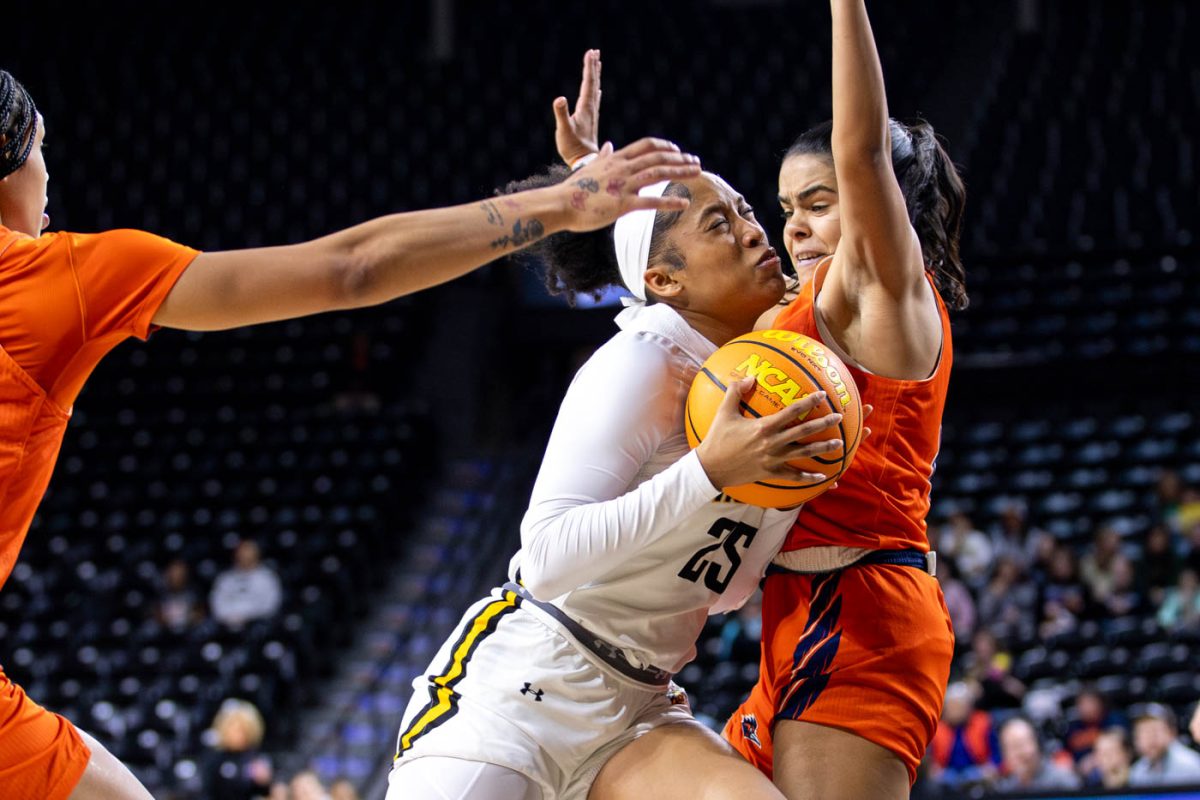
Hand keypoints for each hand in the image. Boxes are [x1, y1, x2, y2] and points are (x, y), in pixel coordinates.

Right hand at [554, 49, 601, 165]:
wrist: (584, 162)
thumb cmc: (572, 147)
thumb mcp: (564, 130)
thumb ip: (561, 114)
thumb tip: (559, 98)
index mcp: (586, 108)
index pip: (588, 83)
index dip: (589, 67)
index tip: (591, 52)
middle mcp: (591, 109)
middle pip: (594, 83)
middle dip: (593, 67)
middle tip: (595, 52)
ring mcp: (592, 115)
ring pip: (595, 90)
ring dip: (595, 76)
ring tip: (597, 64)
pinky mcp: (590, 121)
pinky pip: (594, 100)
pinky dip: (595, 91)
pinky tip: (597, 90)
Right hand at [560, 138, 700, 231]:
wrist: (560, 204)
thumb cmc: (573, 189)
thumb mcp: (589, 167)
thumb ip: (603, 156)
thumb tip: (608, 146)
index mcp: (616, 158)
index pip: (646, 145)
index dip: (665, 146)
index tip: (677, 150)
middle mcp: (622, 168)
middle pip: (658, 157)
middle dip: (680, 158)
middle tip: (696, 162)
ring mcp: (623, 185)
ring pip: (659, 173)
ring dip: (681, 172)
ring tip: (698, 173)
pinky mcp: (623, 204)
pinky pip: (651, 201)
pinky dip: (670, 201)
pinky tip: (684, 204)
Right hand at [696, 377, 843, 488]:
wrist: (710, 468)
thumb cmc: (717, 439)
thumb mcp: (724, 412)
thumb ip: (736, 391)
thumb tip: (750, 377)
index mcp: (763, 426)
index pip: (792, 411)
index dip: (809, 402)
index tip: (822, 395)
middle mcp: (772, 442)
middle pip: (804, 432)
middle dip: (823, 423)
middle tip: (838, 417)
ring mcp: (773, 459)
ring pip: (803, 453)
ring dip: (822, 448)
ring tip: (838, 444)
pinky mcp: (771, 473)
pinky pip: (793, 476)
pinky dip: (808, 477)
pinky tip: (822, 476)